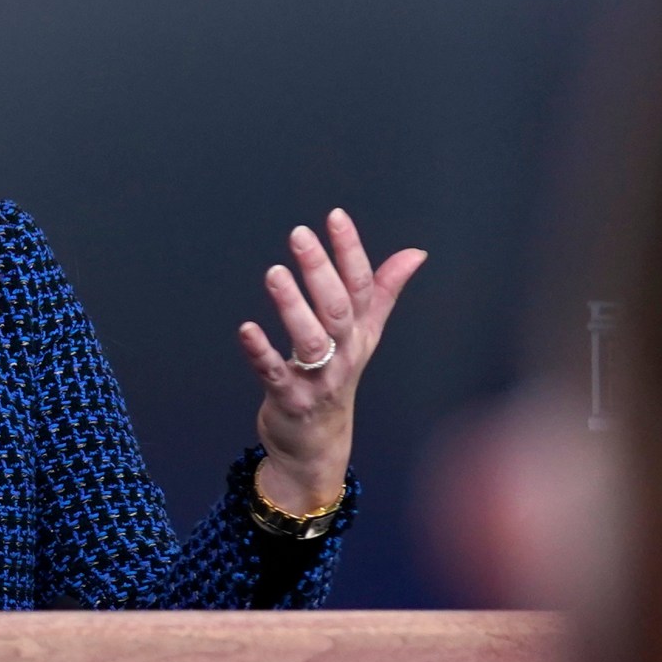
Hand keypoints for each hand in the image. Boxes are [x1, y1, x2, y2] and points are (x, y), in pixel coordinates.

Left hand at [237, 209, 425, 514]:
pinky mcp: (290, 400)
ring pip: (311, 340)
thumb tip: (415, 253)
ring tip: (274, 273)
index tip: (335, 216)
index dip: (351, 251)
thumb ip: (384, 291)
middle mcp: (344, 353)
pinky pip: (275, 374)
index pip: (362, 286)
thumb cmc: (336, 380)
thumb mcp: (365, 336)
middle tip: (299, 235)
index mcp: (360, 333)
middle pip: (338, 309)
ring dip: (293, 306)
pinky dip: (261, 352)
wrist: (318, 444)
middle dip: (320, 270)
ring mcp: (318, 379)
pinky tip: (246, 329)